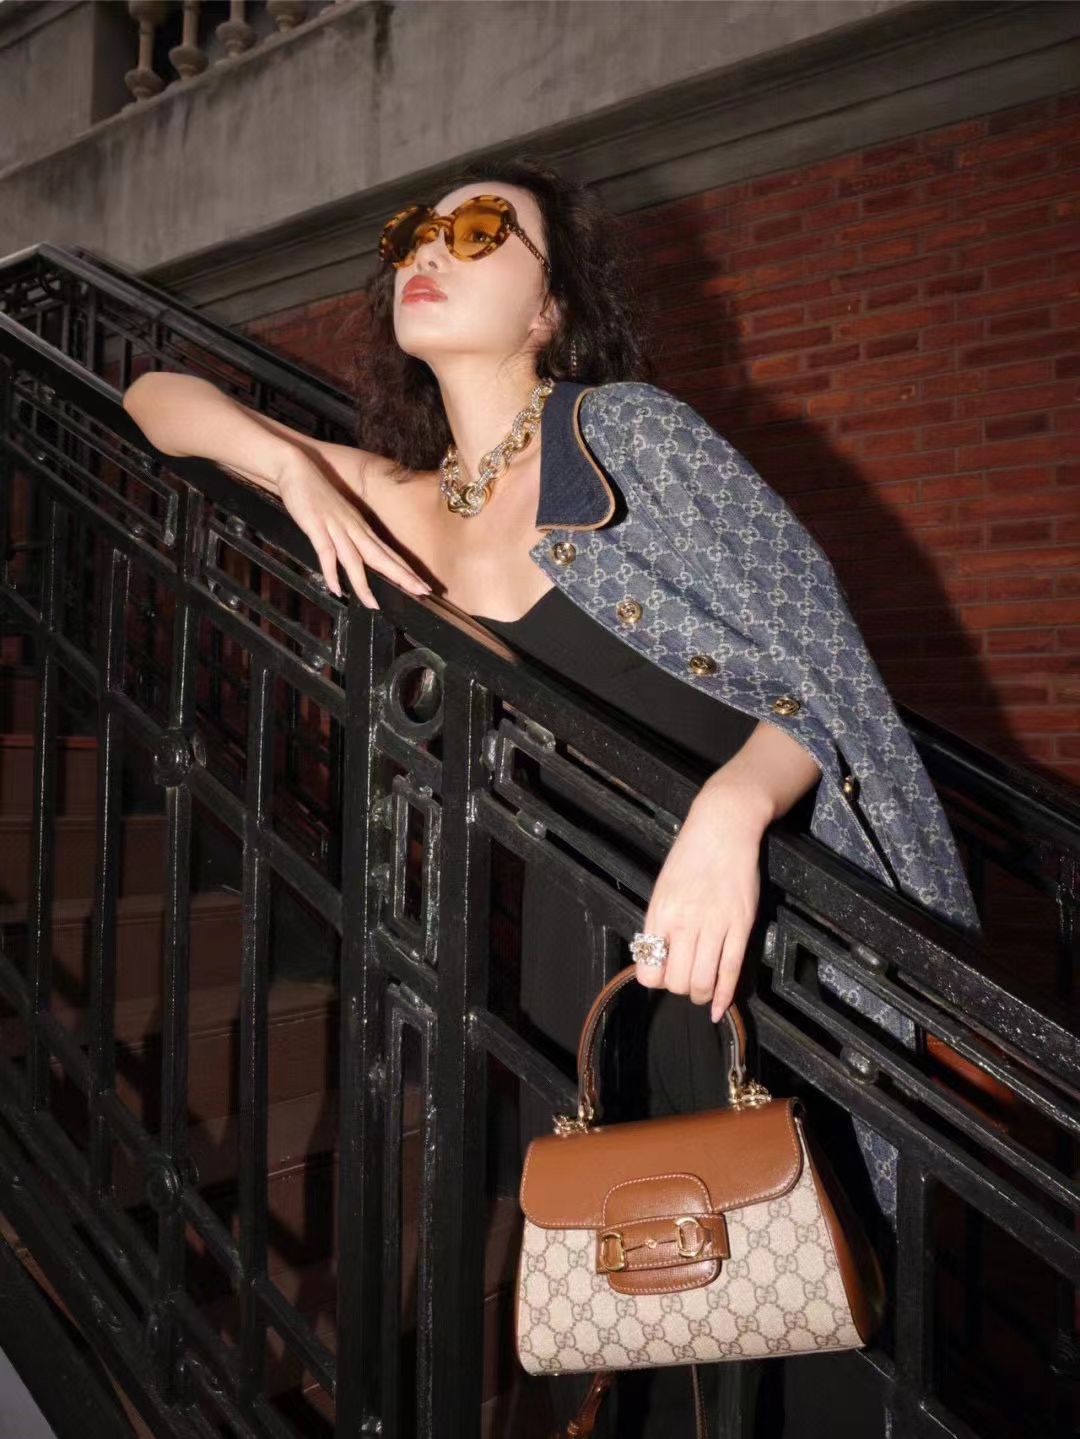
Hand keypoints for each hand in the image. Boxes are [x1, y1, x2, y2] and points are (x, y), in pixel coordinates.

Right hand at [276, 450, 430, 607]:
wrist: (297, 468)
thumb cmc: (318, 495)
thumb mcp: (340, 518)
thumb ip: (349, 537)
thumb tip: (356, 557)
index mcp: (361, 528)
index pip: (388, 554)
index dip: (406, 571)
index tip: (423, 586)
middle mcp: (354, 529)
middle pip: (381, 557)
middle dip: (402, 576)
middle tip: (422, 591)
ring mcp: (336, 527)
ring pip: (355, 560)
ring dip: (363, 584)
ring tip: (373, 605)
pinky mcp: (317, 526)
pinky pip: (326, 553)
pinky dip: (331, 572)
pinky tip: (336, 589)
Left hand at [632, 780, 770, 1022]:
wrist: (723, 829)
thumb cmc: (690, 856)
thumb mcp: (663, 889)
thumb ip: (660, 924)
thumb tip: (658, 959)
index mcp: (660, 914)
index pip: (649, 970)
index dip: (656, 980)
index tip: (664, 975)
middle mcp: (684, 923)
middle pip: (677, 981)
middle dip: (680, 990)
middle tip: (686, 981)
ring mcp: (715, 925)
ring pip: (703, 981)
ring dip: (701, 995)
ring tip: (702, 993)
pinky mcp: (741, 925)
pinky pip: (731, 970)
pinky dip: (725, 996)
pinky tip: (719, 1008)